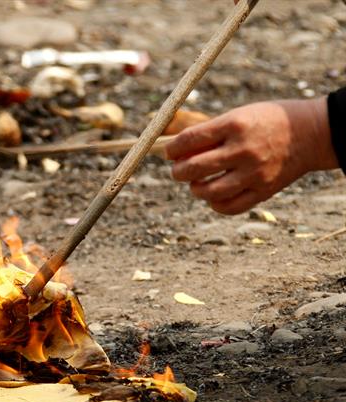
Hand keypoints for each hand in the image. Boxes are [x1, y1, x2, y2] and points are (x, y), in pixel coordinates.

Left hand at [165, 98, 337, 214]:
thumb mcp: (238, 116)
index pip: (189, 140)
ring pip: (209, 192)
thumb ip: (208, 134)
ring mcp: (254, 172)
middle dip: (178, 172)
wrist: (311, 133)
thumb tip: (174, 154)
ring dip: (195, 189)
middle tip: (178, 171)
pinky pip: (230, 206)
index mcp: (234, 125)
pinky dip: (215, 204)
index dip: (172, 149)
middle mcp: (243, 149)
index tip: (169, 153)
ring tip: (196, 184)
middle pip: (194, 169)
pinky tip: (214, 196)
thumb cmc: (265, 122)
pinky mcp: (264, 190)